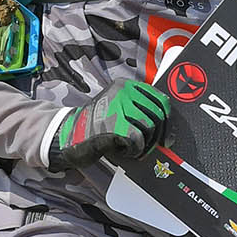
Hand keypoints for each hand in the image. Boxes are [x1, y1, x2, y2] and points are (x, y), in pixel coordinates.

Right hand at [45, 80, 171, 170]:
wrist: (68, 136)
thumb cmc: (96, 126)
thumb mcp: (117, 107)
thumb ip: (138, 109)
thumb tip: (166, 125)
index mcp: (125, 85)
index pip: (159, 99)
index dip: (168, 120)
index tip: (167, 136)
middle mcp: (122, 92)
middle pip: (157, 115)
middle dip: (157, 136)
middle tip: (150, 147)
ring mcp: (117, 106)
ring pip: (149, 127)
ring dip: (144, 144)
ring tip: (130, 148)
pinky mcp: (114, 123)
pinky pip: (138, 140)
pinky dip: (134, 151)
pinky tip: (123, 151)